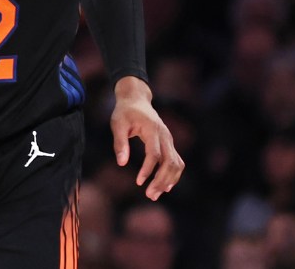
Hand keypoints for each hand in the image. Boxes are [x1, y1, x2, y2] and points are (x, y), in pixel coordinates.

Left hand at [110, 76, 184, 200]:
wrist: (136, 99)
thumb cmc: (125, 112)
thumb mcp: (117, 124)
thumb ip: (120, 143)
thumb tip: (121, 163)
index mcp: (153, 129)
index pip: (155, 154)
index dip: (148, 169)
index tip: (139, 182)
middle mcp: (165, 135)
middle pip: (170, 162)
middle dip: (161, 180)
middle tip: (149, 195)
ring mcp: (169, 139)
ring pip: (177, 164)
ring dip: (168, 181)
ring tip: (155, 194)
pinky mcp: (169, 143)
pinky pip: (176, 162)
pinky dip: (172, 175)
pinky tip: (164, 187)